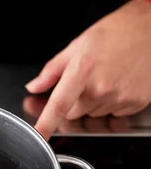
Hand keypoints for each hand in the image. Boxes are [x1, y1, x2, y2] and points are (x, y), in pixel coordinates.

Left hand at [26, 0, 150, 139]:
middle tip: (84, 80)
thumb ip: (52, 70)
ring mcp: (119, 99)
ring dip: (93, 102)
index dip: (46, 123)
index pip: (59, 105)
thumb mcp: (77, 45)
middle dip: (73, 102)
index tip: (39, 136)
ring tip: (105, 76)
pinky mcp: (135, 104)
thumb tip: (34, 86)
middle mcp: (100, 88)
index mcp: (82, 71)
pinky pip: (113, 113)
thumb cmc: (116, 32)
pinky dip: (111, 103)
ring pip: (93, 114)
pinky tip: (118, 83)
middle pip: (74, 113)